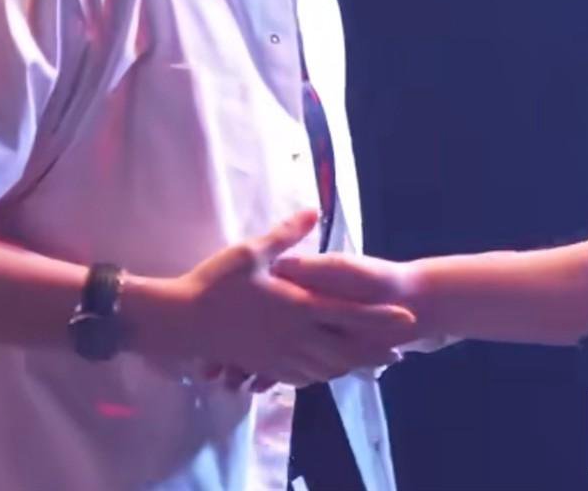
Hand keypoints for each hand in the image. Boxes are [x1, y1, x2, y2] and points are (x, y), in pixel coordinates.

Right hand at [137, 211, 416, 388]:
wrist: (180, 324)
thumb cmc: (215, 284)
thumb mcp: (251, 252)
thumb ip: (286, 234)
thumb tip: (313, 210)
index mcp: (296, 307)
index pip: (348, 314)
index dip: (380, 318)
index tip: (406, 319)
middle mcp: (294, 337)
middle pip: (344, 349)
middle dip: (373, 351)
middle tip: (399, 353)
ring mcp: (278, 356)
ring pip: (324, 367)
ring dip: (351, 367)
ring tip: (371, 366)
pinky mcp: (262, 366)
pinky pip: (300, 377)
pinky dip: (319, 376)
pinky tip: (324, 374)